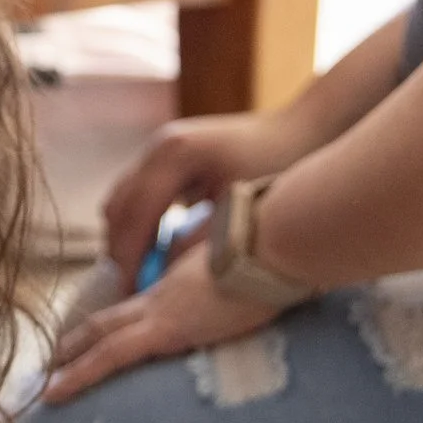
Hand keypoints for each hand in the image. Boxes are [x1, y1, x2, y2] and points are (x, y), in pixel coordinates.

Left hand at [43, 240, 282, 403]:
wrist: (277, 243)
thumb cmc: (277, 255)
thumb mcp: (251, 271)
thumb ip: (234, 283)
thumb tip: (242, 292)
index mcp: (182, 281)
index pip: (138, 304)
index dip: (113, 321)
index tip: (94, 337)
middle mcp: (162, 293)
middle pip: (108, 320)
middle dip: (78, 342)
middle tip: (52, 360)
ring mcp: (160, 309)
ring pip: (99, 337)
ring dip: (69, 361)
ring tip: (45, 386)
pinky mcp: (165, 328)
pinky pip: (110, 355)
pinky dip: (79, 374)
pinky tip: (55, 393)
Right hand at [100, 110, 315, 283]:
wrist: (304, 126)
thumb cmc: (281, 164)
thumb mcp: (239, 210)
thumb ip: (200, 243)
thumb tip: (163, 280)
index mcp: (174, 155)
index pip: (135, 217)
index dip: (129, 260)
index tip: (130, 296)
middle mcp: (159, 146)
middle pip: (118, 207)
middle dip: (120, 251)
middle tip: (131, 291)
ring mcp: (160, 146)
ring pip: (122, 200)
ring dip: (127, 237)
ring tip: (142, 273)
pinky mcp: (167, 154)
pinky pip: (138, 194)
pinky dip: (141, 223)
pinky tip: (158, 249)